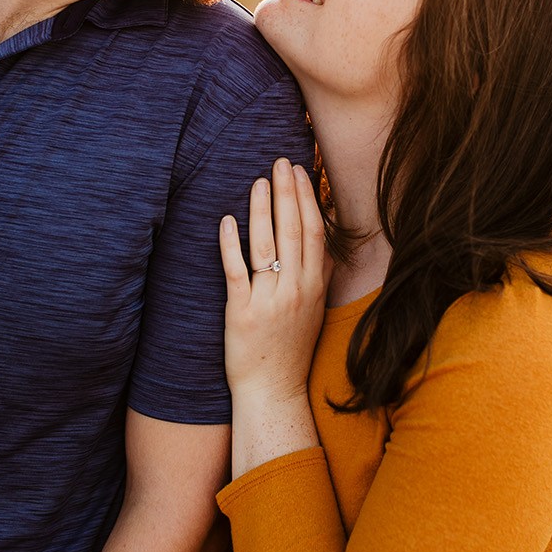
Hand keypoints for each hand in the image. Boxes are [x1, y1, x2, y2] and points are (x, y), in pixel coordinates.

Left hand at [219, 158, 329, 398]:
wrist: (273, 389)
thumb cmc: (290, 346)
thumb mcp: (315, 307)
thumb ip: (320, 272)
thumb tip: (325, 236)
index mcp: (314, 287)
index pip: (314, 233)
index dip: (307, 200)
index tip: (300, 172)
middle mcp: (295, 290)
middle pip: (293, 232)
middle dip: (286, 194)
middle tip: (279, 162)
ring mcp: (268, 300)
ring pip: (267, 246)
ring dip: (261, 210)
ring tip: (257, 182)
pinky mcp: (240, 312)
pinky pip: (236, 271)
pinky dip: (231, 244)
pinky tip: (226, 220)